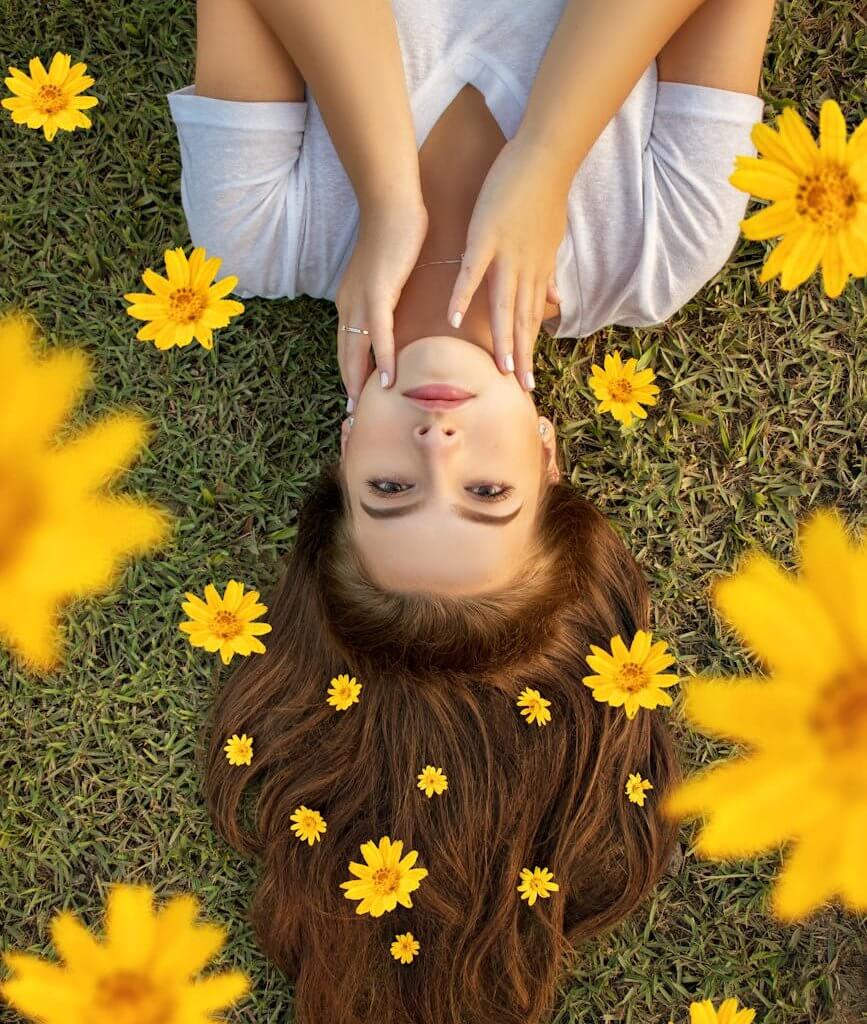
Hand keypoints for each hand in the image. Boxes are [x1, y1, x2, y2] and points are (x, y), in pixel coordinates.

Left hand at [336, 196, 428, 408]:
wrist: (392, 202)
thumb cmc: (396, 232)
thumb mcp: (389, 273)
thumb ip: (391, 295)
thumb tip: (400, 313)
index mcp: (350, 301)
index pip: (347, 345)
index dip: (350, 372)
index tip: (357, 396)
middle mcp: (349, 304)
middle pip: (345, 354)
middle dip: (350, 385)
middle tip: (355, 414)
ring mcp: (361, 299)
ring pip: (356, 350)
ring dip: (361, 381)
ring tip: (367, 407)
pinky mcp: (378, 292)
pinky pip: (378, 335)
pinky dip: (383, 359)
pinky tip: (389, 380)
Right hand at [446, 137, 569, 389]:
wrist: (546, 157)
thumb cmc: (545, 194)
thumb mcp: (552, 240)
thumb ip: (549, 275)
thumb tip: (558, 302)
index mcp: (536, 271)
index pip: (532, 317)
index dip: (529, 347)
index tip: (528, 377)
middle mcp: (524, 269)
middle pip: (522, 320)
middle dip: (522, 355)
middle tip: (521, 389)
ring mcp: (506, 254)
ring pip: (503, 305)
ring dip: (501, 338)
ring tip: (497, 369)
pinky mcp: (486, 235)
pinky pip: (472, 271)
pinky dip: (463, 294)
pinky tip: (453, 317)